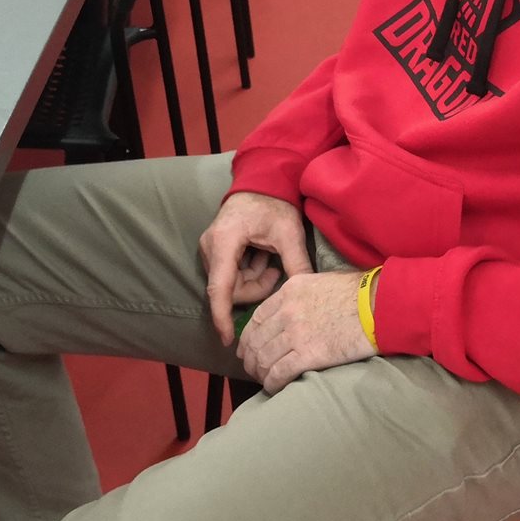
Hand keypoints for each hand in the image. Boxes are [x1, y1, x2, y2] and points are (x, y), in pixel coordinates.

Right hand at [198, 191, 310, 343]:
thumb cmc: (274, 203)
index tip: (229, 340)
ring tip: (270, 261)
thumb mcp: (289, 234)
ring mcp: (210, 248)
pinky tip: (261, 256)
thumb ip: (296, 265)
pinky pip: (230, 275)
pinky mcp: (215, 249)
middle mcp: (211, 246)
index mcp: (225, 241)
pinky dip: (248, 272)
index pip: (220, 288)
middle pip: (228, 289)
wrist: (262, 180)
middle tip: (276, 272)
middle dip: (254, 289)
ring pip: (230, 284)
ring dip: (253, 280)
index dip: (223, 317)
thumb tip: (308, 297)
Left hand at [236, 271, 374, 393]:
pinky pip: (279, 372)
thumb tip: (292, 313)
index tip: (247, 349)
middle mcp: (287, 311)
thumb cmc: (359, 293)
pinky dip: (272, 383)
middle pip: (256, 340)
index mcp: (289, 291)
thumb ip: (301, 297)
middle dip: (251, 359)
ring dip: (261, 373)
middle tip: (253, 370)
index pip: (256, 318)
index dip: (248, 338)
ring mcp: (296, 333)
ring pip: (264, 358)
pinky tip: (274, 388)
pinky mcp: (309, 354)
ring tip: (264, 381)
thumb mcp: (321, 283)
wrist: (380, 305)